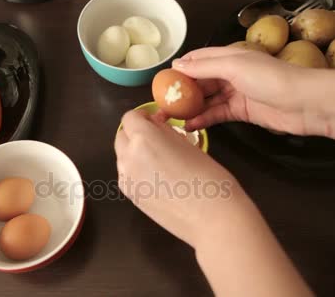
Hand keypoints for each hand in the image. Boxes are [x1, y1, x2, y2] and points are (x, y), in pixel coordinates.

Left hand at [114, 110, 313, 295]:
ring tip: (159, 161)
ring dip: (134, 152)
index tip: (156, 122)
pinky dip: (136, 171)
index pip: (130, 118)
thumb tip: (155, 125)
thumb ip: (165, 132)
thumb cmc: (208, 176)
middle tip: (157, 139)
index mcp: (143, 138)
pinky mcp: (131, 198)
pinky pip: (127, 176)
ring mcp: (127, 179)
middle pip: (122, 136)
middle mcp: (128, 157)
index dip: (143, 117)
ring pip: (122, 157)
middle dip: (135, 133)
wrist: (212, 218)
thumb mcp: (187, 144)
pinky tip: (157, 178)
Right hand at [172, 46, 325, 135]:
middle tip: (164, 103)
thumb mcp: (234, 66)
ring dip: (191, 107)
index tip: (162, 81)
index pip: (198, 59)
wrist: (304, 103)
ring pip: (207, 99)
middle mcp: (231, 73)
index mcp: (229, 56)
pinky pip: (217, 114)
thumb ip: (204, 67)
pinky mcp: (242, 112)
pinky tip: (190, 126)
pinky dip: (204, 119)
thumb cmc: (271, 79)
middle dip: (182, 91)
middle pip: (201, 81)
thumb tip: (178, 64)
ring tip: (173, 118)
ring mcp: (237, 93)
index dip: (180, 68)